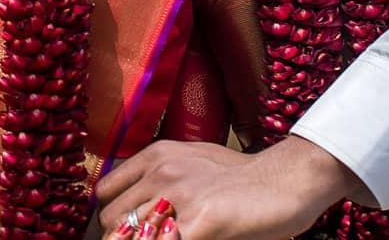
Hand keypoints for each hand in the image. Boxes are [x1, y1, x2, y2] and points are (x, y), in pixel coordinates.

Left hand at [96, 138, 359, 239]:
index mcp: (156, 156)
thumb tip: (132, 211)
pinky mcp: (201, 221)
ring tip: (172, 237)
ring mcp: (179, 195)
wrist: (283, 181)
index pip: (105, 194)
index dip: (111, 220)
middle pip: (112, 220)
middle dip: (124, 238)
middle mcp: (161, 171)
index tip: (125, 233)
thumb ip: (159, 180)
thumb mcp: (192, 164)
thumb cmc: (240, 179)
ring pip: (131, 235)